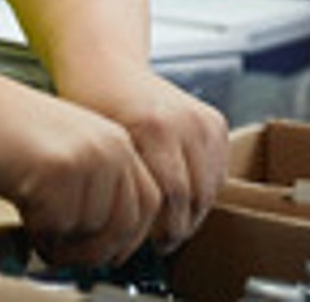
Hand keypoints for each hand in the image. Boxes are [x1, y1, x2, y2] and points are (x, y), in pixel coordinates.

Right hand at [0, 82, 161, 268]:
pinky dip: (37, 229)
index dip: (128, 236)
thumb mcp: (70, 150)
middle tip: (64, 253)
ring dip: (61, 237)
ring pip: (89, 229)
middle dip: (94, 248)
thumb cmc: (11, 134)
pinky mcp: (57, 173)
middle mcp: (111, 149)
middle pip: (123, 224)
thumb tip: (112, 240)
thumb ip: (99, 185)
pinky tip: (21, 207)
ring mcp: (86, 160)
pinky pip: (56, 226)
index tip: (109, 253)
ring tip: (34, 217)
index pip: (150, 203)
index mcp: (119, 143)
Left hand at [60, 70, 227, 250]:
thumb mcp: (96, 143)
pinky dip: (205, 192)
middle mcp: (185, 122)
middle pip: (195, 196)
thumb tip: (121, 230)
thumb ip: (118, 183)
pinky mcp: (215, 123)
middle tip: (163, 243)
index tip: (153, 245)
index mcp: (154, 127)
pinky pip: (219, 173)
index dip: (163, 228)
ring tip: (171, 226)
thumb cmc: (91, 101)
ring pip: (211, 188)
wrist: (106, 65)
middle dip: (180, 226)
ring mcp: (203, 121)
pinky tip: (182, 202)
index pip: (172, 196)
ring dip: (194, 213)